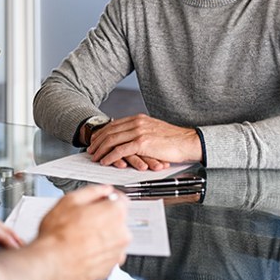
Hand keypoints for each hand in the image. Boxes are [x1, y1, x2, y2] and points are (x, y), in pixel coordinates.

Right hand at [33, 186, 130, 279]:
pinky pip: (107, 254)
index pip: (120, 199)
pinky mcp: (110, 268)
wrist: (52, 263)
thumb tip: (102, 190)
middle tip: (83, 219)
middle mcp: (121, 234)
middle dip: (103, 217)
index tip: (99, 200)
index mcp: (114, 213)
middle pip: (117, 219)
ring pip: (112, 238)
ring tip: (80, 236)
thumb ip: (92, 191)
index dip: (107, 197)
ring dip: (101, 235)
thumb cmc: (58, 235)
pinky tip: (82, 249)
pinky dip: (98, 251)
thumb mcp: (69, 200)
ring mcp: (117, 253)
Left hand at [87, 114, 201, 169]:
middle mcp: (136, 122)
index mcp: (139, 118)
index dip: (102, 133)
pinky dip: (110, 156)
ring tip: (95, 157)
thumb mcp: (154, 130)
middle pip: (109, 131)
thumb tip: (130, 138)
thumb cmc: (174, 139)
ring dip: (101, 149)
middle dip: (97, 141)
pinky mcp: (142, 143)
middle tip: (90, 150)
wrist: (189, 141)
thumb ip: (141, 131)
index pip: (114, 125)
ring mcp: (138, 132)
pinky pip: (120, 150)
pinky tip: (105, 161)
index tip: (95, 140)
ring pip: (112, 140)